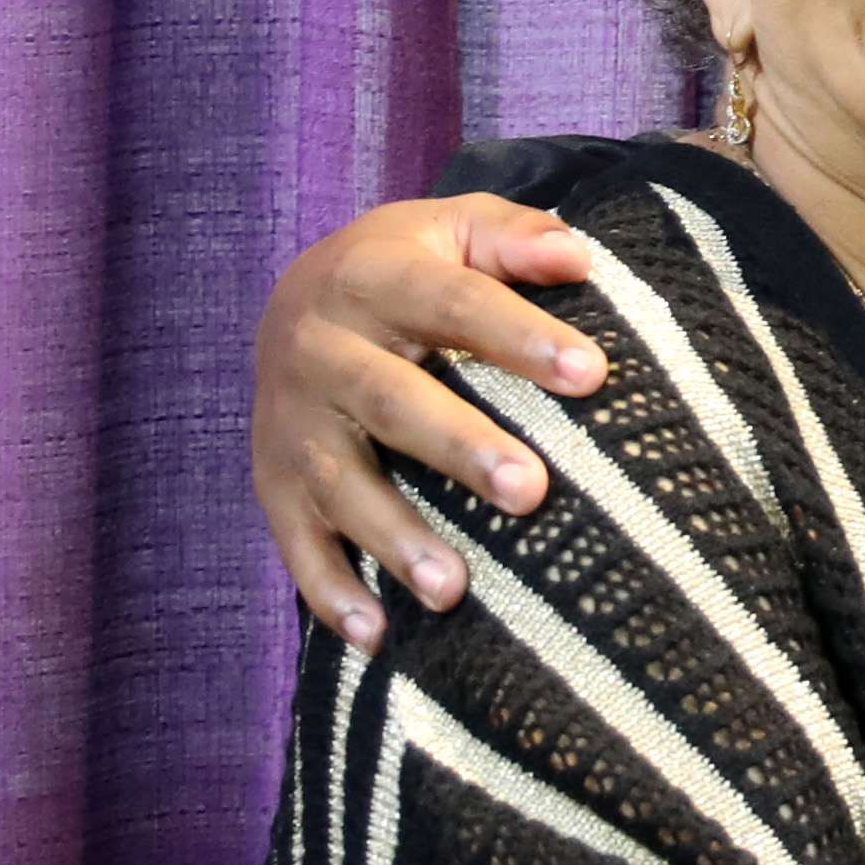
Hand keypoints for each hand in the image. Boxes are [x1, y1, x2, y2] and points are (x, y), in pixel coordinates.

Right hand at [251, 195, 608, 645]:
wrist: (294, 298)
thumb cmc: (410, 268)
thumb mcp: (454, 228)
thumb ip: (514, 237)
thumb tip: (581, 258)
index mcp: (370, 276)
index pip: (452, 303)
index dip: (519, 336)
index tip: (593, 372)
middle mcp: (318, 349)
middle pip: (390, 401)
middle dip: (460, 447)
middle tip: (533, 491)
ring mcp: (289, 422)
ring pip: (336, 482)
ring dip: (393, 536)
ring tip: (454, 589)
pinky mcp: (271, 483)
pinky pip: (294, 542)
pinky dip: (328, 591)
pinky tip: (375, 636)